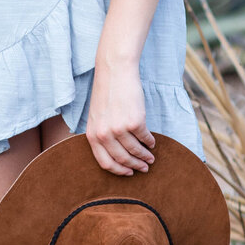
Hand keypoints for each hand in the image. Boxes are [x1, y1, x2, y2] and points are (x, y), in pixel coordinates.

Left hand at [86, 58, 154, 174]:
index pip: (105, 162)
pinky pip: (145, 138)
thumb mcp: (96, 116)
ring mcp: (119, 129)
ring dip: (145, 157)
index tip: (128, 173)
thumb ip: (102, 135)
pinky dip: (150, 142)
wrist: (115, 71)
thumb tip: (117, 154)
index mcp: (92, 135)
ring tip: (151, 158)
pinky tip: (153, 142)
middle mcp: (103, 135)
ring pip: (135, 151)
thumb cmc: (106, 92)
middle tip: (144, 168)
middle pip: (122, 159)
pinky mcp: (134, 122)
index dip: (118, 170)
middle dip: (135, 166)